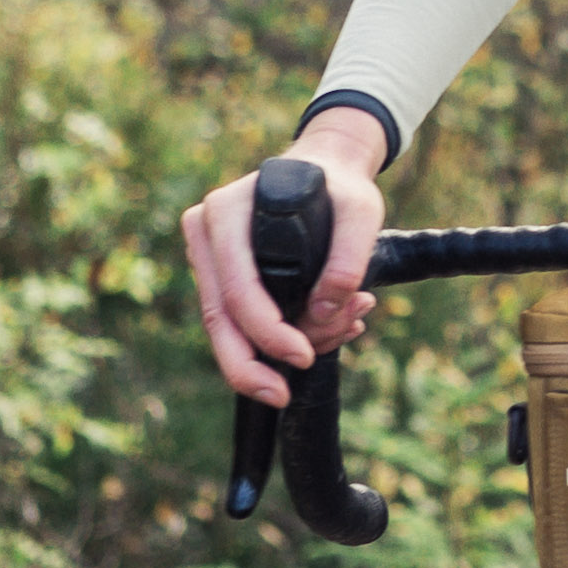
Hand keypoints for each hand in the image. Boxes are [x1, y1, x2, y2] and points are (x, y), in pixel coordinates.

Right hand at [182, 112, 389, 401]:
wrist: (326, 171)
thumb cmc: (339, 188)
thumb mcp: (360, 211)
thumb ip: (349, 258)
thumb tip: (325, 312)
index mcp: (226, 212)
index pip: (236, 289)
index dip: (267, 331)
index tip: (303, 357)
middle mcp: (206, 235)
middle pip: (217, 318)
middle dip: (248, 367)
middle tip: (280, 396)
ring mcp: (208, 258)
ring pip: (229, 327)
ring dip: (279, 348)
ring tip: (345, 329)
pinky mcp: (221, 277)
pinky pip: (242, 322)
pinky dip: (282, 336)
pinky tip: (329, 331)